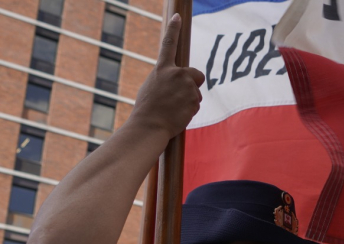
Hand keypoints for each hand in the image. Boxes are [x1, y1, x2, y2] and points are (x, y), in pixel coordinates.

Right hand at [129, 13, 204, 138]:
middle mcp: (177, 73)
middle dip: (193, 83)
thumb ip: (165, 78)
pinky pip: (196, 104)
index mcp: (162, 68)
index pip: (169, 44)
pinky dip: (189, 110)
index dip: (173, 29)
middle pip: (196, 74)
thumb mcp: (152, 86)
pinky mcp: (194, 99)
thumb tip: (177, 81)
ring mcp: (187, 86)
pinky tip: (178, 114)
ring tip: (173, 108)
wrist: (150, 125)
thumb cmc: (147, 108)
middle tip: (179, 95)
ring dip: (189, 100)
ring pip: (196, 92)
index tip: (177, 16)